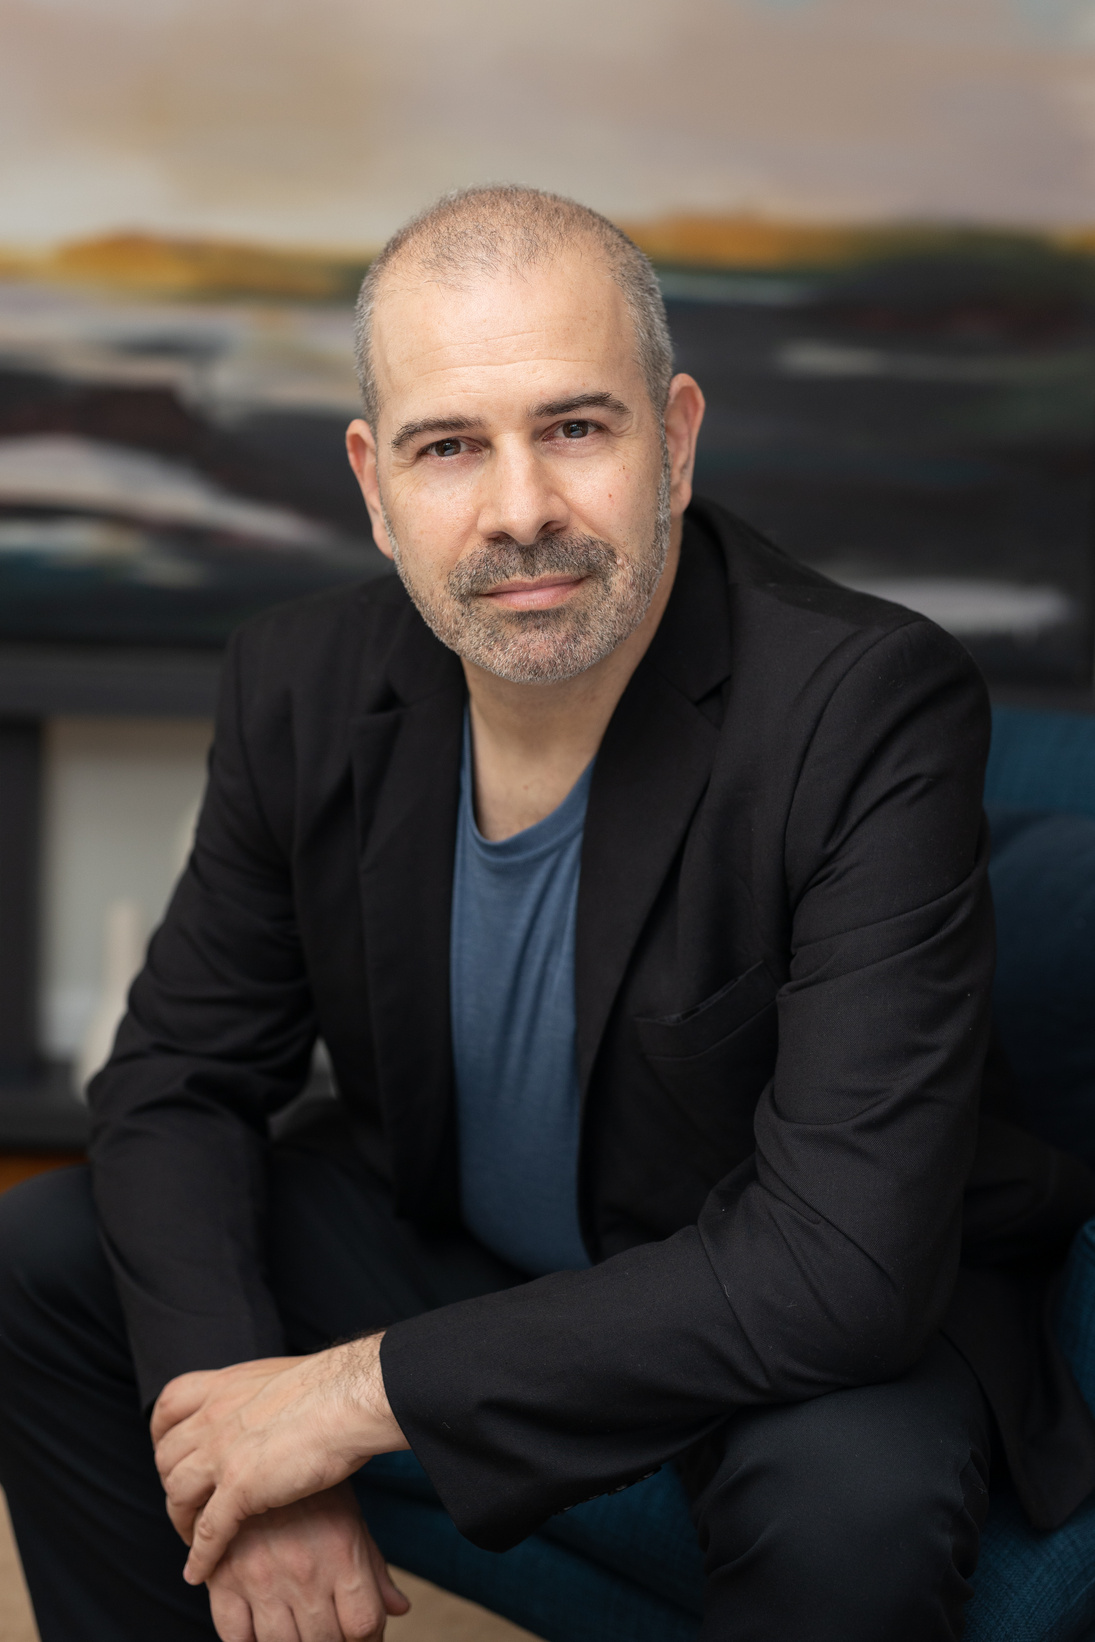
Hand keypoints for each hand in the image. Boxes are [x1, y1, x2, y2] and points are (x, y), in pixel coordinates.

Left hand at [152, 1336, 407, 1584]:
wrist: (349, 1398)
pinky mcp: (239, 1489)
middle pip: (167, 1457)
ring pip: (178, 1495)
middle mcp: (214, 1418)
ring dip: (181, 1521)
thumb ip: (260, 1397)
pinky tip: (199, 1572)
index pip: (168, 1407)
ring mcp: (222, 1454)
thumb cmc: (334, 1385)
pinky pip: (208, 1532)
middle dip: (170, 1483)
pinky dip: (200, 1556)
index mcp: (224, 1386)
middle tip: (188, 1501)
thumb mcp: (280, 1378)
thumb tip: (270, 1409)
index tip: (169, 1450)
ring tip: (192, 1538)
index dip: (162, 1434)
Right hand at [206, 1482, 408, 1641]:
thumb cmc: (318, 1484)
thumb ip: (373, 1568)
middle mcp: (304, 1571)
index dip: (367, 1639)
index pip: (363, 1626)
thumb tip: (399, 1608)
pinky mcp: (225, 1578)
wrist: (269, 1443)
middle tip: (328, 1633)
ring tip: (297, 1631)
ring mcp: (262, 1578)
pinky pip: (233, 1636)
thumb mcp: (352, 1520)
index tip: (360, 1636)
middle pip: (323, 1641)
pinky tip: (260, 1633)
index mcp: (341, 1555)